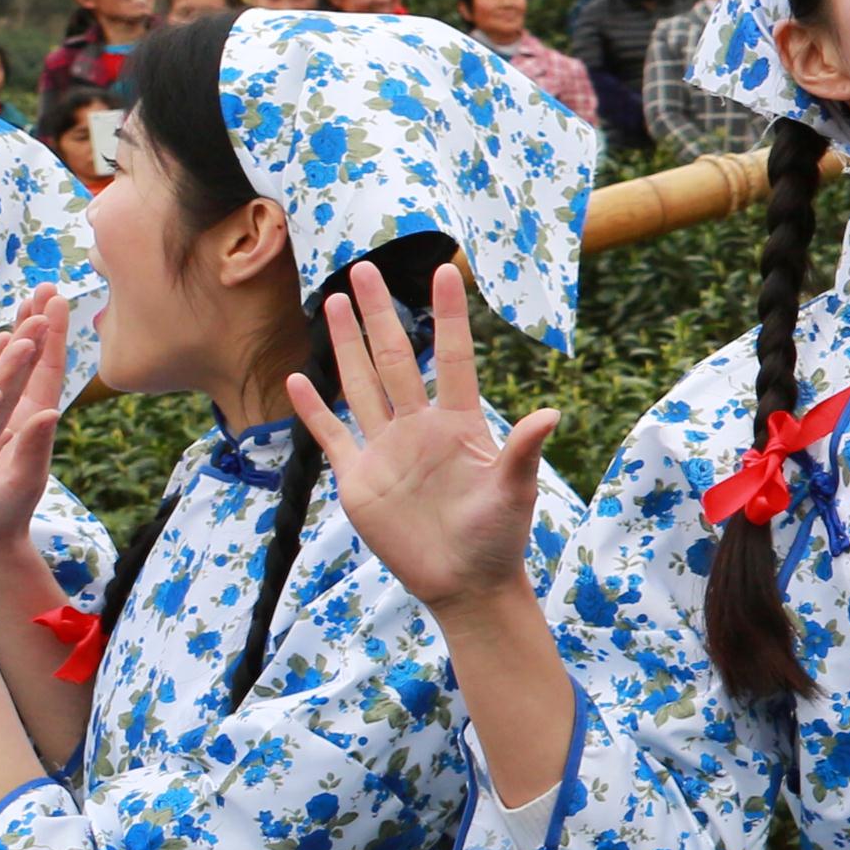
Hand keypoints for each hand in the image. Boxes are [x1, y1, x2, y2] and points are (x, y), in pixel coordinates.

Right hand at [291, 260, 563, 614]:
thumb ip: (523, 450)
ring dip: (347, 346)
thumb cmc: (498, 536)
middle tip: (363, 268)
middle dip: (379, 315)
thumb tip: (551, 414)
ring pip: (361, 385)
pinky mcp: (359, 479)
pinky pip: (332, 435)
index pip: (451, 357)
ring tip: (336, 303)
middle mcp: (419, 427)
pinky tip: (298, 377)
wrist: (465, 582)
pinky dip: (314, 410)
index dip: (448, 315)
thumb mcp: (514, 490)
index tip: (445, 271)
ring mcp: (386, 450)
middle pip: (394, 359)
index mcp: (460, 423)